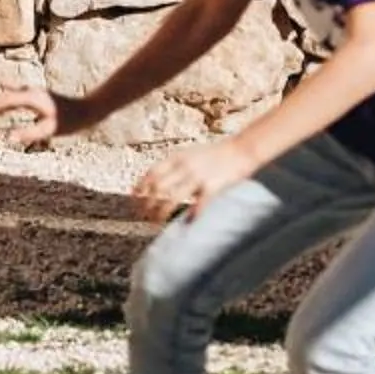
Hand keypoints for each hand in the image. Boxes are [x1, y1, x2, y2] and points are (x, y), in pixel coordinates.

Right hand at [0, 83, 90, 148]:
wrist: (87, 109)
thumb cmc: (69, 121)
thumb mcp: (49, 130)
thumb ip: (29, 134)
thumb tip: (8, 138)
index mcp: (30, 98)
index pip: (4, 103)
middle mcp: (30, 91)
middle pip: (3, 97)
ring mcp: (34, 91)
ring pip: (9, 94)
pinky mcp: (38, 94)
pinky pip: (17, 91)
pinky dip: (6, 93)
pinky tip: (2, 84)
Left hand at [132, 140, 251, 226]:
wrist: (241, 150)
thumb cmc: (216, 153)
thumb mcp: (191, 154)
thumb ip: (176, 165)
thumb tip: (158, 179)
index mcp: (178, 157)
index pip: (151, 173)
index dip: (140, 187)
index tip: (133, 199)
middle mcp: (184, 166)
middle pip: (157, 188)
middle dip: (147, 204)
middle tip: (142, 216)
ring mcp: (198, 176)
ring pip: (171, 198)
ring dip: (161, 212)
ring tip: (156, 222)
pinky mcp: (212, 186)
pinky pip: (198, 205)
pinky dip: (191, 216)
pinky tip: (188, 223)